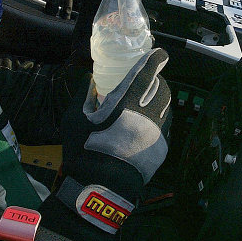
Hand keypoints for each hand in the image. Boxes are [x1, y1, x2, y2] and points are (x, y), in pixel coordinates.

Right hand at [39, 49, 171, 240]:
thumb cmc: (84, 150)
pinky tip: (146, 123)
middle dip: (157, 78)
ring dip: (159, 97)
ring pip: (166, 105)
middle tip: (146, 79)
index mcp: (125, 102)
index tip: (159, 53)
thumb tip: (89, 80)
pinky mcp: (162, 147)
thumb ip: (84, 96)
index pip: (147, 72)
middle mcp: (146, 113)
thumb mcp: (75, 120)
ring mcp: (157, 131)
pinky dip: (158, 117)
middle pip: (161, 86)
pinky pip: (164, 124)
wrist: (102, 187)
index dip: (156, 59)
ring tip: (146, 100)